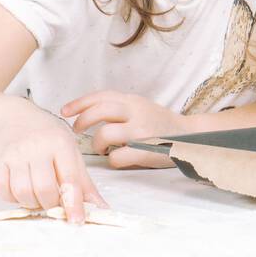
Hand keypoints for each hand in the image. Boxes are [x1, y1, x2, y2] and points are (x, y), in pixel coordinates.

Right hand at [0, 107, 107, 223]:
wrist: (13, 117)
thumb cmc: (46, 136)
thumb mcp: (70, 151)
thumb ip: (83, 181)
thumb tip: (101, 208)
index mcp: (60, 144)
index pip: (69, 179)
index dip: (74, 204)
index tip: (76, 221)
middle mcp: (36, 147)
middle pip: (44, 189)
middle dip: (50, 204)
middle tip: (51, 201)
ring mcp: (15, 153)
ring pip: (22, 192)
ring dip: (30, 202)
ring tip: (36, 195)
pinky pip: (1, 188)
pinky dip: (10, 196)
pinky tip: (18, 190)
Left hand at [60, 91, 182, 168]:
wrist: (190, 137)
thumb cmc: (161, 124)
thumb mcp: (141, 107)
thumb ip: (120, 107)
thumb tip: (88, 111)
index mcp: (133, 101)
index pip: (101, 96)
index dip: (79, 103)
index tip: (64, 111)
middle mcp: (136, 112)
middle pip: (99, 111)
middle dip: (82, 121)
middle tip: (76, 130)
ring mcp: (141, 132)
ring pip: (104, 134)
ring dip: (96, 144)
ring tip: (100, 148)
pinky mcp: (145, 151)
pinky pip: (117, 157)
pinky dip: (112, 160)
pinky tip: (117, 159)